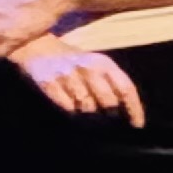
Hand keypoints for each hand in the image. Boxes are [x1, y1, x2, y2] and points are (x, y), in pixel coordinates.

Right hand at [15, 42, 148, 126]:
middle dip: (109, 113)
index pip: (126, 89)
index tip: (136, 125)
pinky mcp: (49, 83)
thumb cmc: (72, 60)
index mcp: (103, 63)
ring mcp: (68, 76)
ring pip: (87, 107)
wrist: (36, 47)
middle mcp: (88, 68)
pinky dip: (70, 109)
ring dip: (87, 111)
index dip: (134, 109)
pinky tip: (68, 102)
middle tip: (105, 117)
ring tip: (82, 105)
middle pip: (108, 101)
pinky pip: (67, 107)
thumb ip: (111, 82)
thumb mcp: (96, 64)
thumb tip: (123, 109)